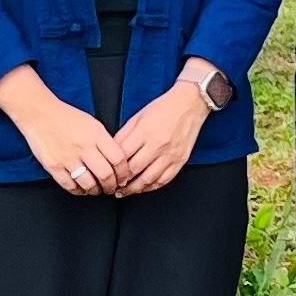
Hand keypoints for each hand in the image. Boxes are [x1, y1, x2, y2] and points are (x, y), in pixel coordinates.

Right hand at [12, 86, 127, 197]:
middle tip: (112, 187)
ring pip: (89, 184)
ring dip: (96, 190)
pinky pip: (70, 185)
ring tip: (98, 189)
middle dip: (112, 185)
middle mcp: (83, 147)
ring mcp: (68, 158)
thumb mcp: (93, 124)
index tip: (124, 177)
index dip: (124, 173)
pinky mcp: (54, 166)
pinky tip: (82, 188)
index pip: (118, 159)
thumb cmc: (66, 117)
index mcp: (96, 135)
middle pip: (106, 175)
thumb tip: (117, 160)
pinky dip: (78, 191)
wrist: (40, 114)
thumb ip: (105, 141)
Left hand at [103, 72, 216, 196]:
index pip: (122, 156)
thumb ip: (124, 135)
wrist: (190, 104)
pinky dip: (151, 187)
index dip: (111, 168)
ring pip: (148, 179)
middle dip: (120, 181)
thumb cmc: (164, 108)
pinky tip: (143, 187)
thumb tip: (112, 152)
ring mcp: (170, 154)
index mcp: (144, 132)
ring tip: (124, 191)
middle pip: (133, 170)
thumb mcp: (138, 117)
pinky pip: (164, 180)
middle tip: (112, 185)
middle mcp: (157, 145)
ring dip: (133, 189)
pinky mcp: (180, 160)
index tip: (106, 172)